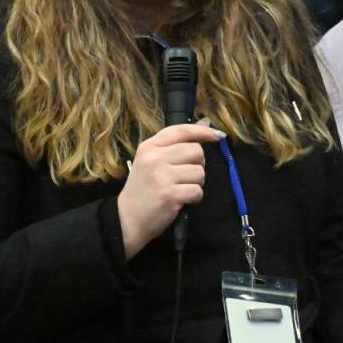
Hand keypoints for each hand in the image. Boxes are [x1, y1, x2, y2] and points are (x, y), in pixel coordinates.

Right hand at [118, 122, 222, 258]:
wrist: (127, 219)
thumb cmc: (143, 189)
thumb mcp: (151, 161)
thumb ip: (176, 143)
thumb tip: (206, 123)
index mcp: (149, 147)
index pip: (181, 131)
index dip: (202, 131)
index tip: (216, 136)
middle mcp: (155, 158)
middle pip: (196, 151)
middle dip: (198, 164)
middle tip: (186, 175)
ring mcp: (162, 176)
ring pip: (199, 172)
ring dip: (196, 182)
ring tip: (181, 188)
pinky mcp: (170, 194)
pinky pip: (197, 190)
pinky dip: (194, 197)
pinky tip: (182, 200)